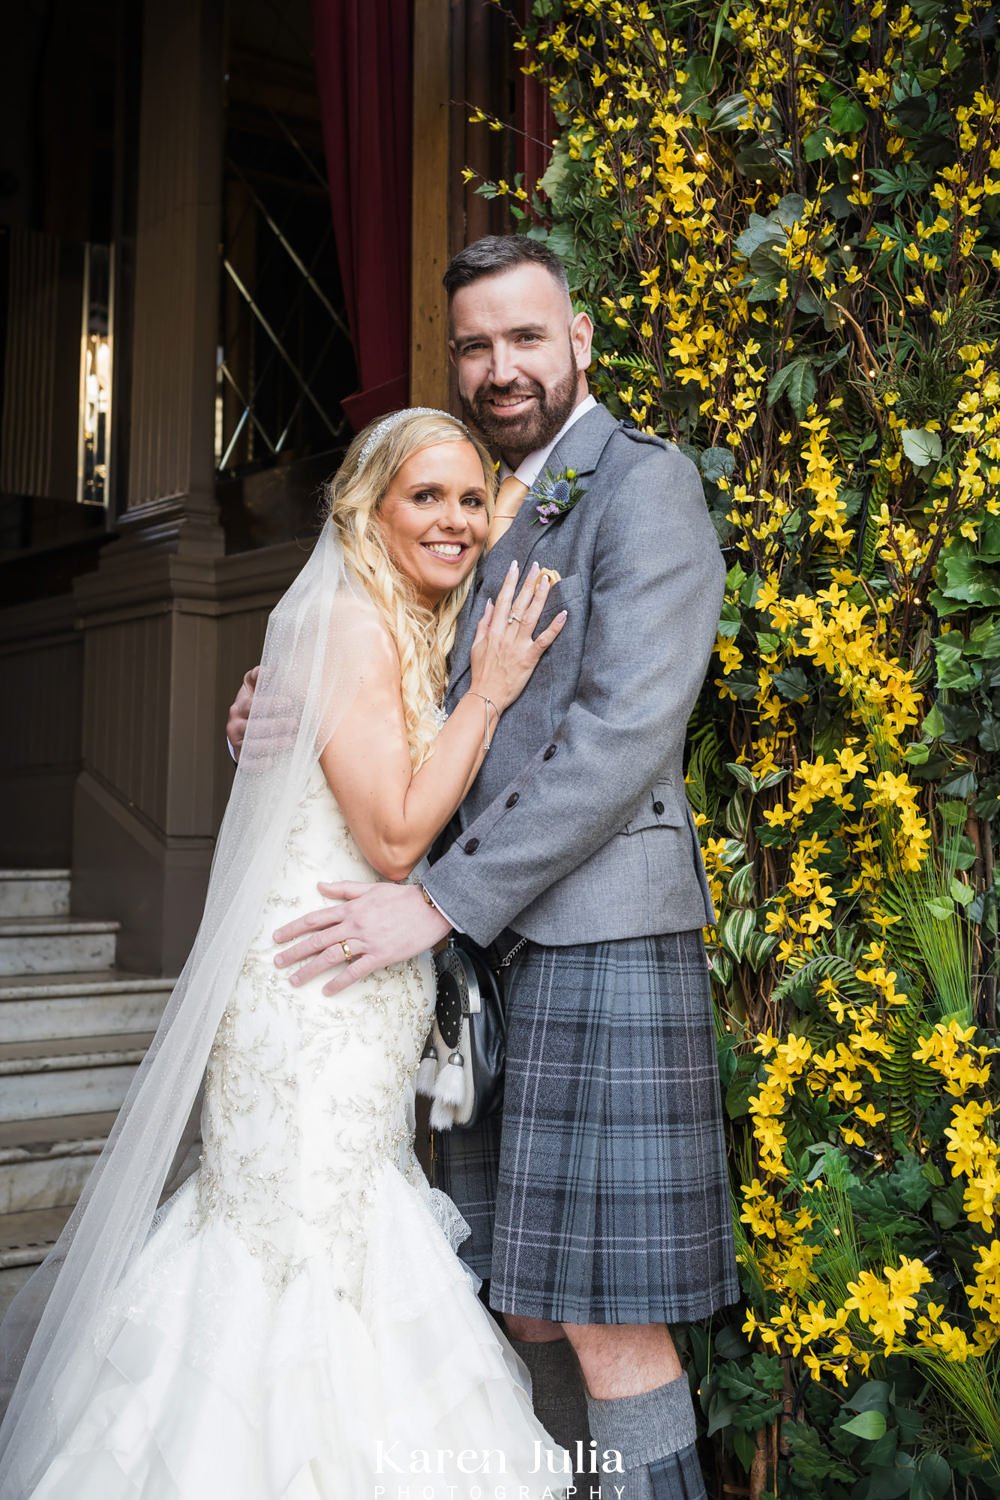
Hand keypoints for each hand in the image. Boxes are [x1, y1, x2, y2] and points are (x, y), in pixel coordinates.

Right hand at [225, 664, 296, 769]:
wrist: (243, 731)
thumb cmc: (254, 706)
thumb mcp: (254, 689)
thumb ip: (259, 677)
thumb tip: (271, 667)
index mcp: (240, 707)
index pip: (251, 705)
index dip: (268, 703)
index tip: (288, 702)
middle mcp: (235, 724)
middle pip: (252, 726)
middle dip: (274, 725)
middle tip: (294, 723)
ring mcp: (237, 742)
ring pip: (251, 745)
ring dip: (271, 744)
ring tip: (290, 741)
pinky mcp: (241, 758)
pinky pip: (246, 763)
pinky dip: (257, 764)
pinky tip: (270, 761)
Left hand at [273, 882, 450, 995]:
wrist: (432, 907)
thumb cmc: (403, 897)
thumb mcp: (371, 888)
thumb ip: (345, 889)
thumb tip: (321, 885)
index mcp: (351, 908)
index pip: (315, 919)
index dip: (294, 928)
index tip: (277, 937)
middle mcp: (354, 925)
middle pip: (318, 939)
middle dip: (294, 951)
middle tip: (277, 962)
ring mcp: (367, 941)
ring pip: (332, 956)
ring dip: (310, 969)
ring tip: (295, 980)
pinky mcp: (381, 955)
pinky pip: (355, 971)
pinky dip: (340, 981)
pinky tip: (327, 990)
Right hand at [469, 560, 567, 713]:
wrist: (486, 695)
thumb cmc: (482, 672)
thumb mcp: (477, 645)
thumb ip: (483, 623)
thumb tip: (490, 603)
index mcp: (493, 630)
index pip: (502, 600)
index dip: (509, 582)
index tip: (515, 567)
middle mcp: (505, 634)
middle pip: (518, 604)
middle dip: (528, 583)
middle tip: (537, 567)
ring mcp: (518, 646)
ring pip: (530, 617)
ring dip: (540, 598)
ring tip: (547, 582)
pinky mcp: (529, 658)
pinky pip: (544, 640)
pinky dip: (554, 627)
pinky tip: (564, 614)